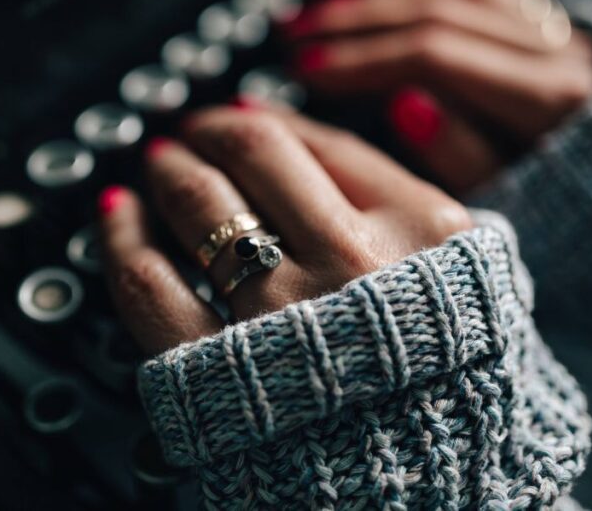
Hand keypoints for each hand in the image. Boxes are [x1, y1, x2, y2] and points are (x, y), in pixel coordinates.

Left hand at [97, 104, 471, 355]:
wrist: (437, 488)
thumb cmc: (456, 390)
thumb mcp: (476, 283)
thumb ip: (418, 209)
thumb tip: (322, 136)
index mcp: (424, 231)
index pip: (322, 141)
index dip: (264, 120)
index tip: (239, 117)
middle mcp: (354, 261)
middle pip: (255, 155)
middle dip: (207, 132)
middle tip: (187, 134)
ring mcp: (286, 314)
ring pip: (201, 204)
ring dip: (166, 171)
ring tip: (154, 165)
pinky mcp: (223, 369)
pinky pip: (150, 281)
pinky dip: (121, 237)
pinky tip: (116, 213)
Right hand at [284, 0, 591, 191]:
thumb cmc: (569, 211)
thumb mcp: (510, 202)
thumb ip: (459, 154)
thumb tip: (404, 103)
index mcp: (549, 99)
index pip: (435, 58)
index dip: (362, 60)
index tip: (305, 70)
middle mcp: (556, 50)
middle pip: (438, 15)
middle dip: (355, 23)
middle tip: (293, 35)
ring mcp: (555, 28)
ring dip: (379, 0)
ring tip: (319, 10)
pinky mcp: (549, 20)